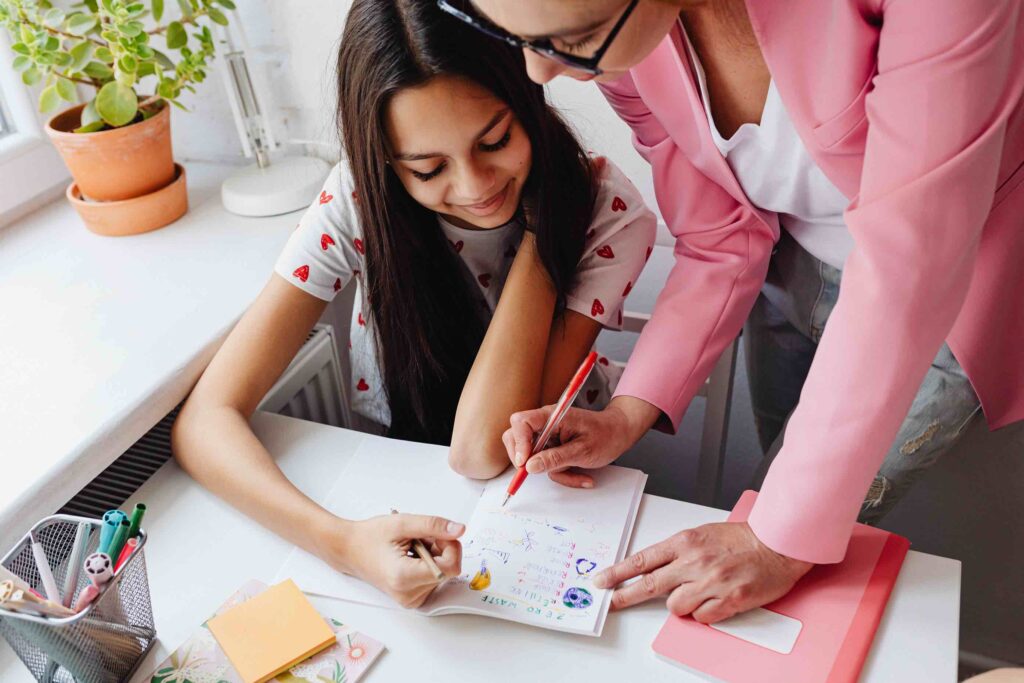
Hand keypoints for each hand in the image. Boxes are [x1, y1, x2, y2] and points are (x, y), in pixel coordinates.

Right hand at [326, 514, 464, 607]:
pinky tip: (412, 556)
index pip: (450, 567)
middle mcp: (409, 595)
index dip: (450, 546)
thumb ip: (433, 525)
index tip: (437, 533)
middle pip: (448, 570)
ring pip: (443, 574)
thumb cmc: (370, 536)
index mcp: (404, 578)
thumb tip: (460, 529)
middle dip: (441, 548)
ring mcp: (410, 600)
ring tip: (412, 546)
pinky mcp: (412, 599)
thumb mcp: (402, 524)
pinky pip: (434, 579)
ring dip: (435, 555)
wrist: (349, 550)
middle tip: (419, 537)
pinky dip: (429, 563)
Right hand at [501, 396, 658, 487]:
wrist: (620, 434)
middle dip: (525, 459)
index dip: (518, 442)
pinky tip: (580, 474)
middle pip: (517, 437)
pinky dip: (561, 473)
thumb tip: (529, 466)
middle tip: (537, 472)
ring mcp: (548, 435)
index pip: (521, 422)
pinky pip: (546, 464)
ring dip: (552, 471)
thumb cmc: (606, 435)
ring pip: (533, 457)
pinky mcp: (552, 447)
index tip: (524, 463)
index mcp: (552, 416)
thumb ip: (555, 458)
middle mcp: (546, 423)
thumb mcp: (583, 451)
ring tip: (576, 473)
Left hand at [594, 521, 812, 622]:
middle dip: (626, 595)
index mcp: (686, 542)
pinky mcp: (727, 601)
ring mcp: (710, 582)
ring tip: (699, 591)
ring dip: (681, 604)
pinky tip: (715, 600)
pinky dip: (703, 613)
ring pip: (674, 606)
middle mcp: (694, 562)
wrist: (777, 544)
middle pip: (649, 585)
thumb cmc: (742, 539)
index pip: (643, 560)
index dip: (619, 572)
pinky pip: (700, 617)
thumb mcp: (703, 535)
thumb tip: (657, 569)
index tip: (602, 580)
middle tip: (613, 603)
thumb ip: (679, 552)